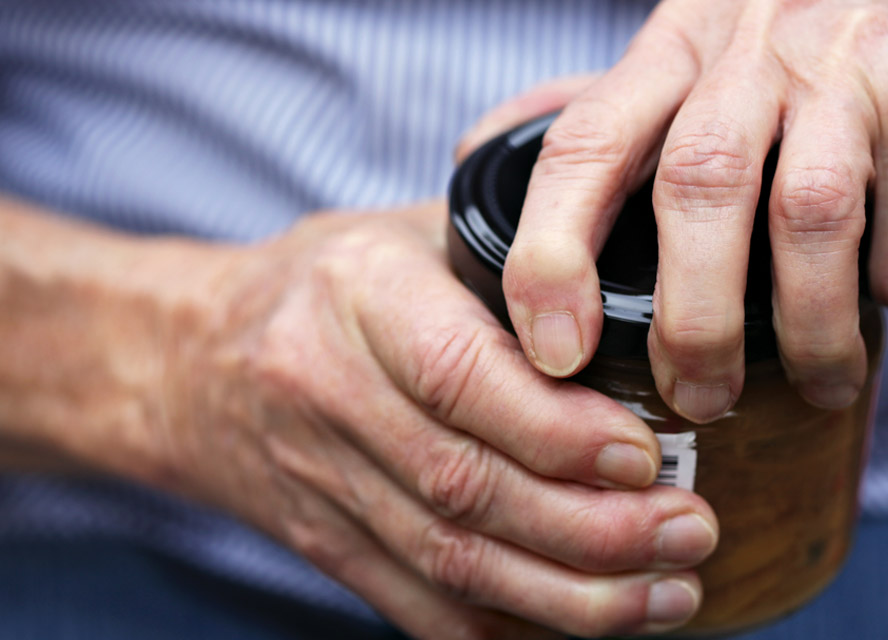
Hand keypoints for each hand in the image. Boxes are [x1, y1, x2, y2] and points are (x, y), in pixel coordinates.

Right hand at [146, 87, 718, 638]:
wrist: (191, 360)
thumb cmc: (327, 283)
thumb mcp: (408, 232)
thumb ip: (510, 257)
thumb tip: (643, 295)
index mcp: (357, 296)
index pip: (457, 377)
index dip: (556, 430)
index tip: (647, 456)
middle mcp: (329, 395)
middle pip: (464, 486)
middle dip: (592, 527)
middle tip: (691, 532)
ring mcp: (320, 483)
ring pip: (451, 561)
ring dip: (570, 594)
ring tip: (667, 594)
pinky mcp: (326, 546)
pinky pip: (419, 606)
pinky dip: (509, 628)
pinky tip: (586, 625)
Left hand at [503, 0, 887, 417]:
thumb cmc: (833, 78)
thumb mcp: (710, 72)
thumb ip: (610, 115)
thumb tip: (479, 147)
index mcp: (681, 44)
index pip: (584, 143)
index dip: (550, 254)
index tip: (550, 352)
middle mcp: (758, 41)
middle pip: (693, 188)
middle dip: (689, 319)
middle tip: (695, 399)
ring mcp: (856, 65)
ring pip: (806, 219)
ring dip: (805, 330)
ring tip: (813, 382)